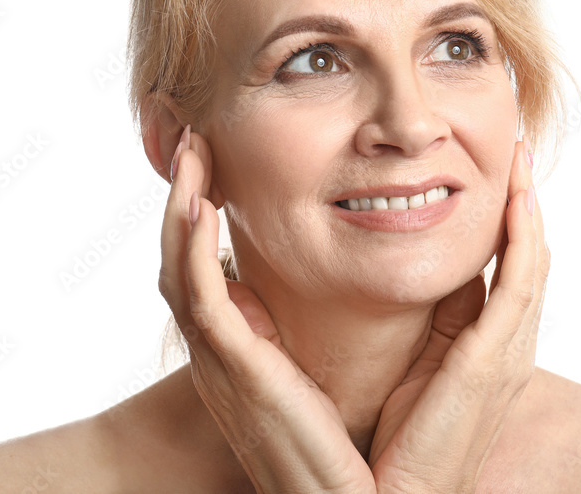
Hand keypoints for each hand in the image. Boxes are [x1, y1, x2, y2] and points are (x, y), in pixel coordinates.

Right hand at [159, 125, 374, 493]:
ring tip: (191, 153)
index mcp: (249, 343)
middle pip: (186, 256)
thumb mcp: (355, 359)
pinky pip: (201, 300)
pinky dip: (190, 252)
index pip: (213, 266)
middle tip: (193, 140)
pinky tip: (198, 206)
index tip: (222, 161)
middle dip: (186, 194)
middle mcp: (225, 346)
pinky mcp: (236, 370)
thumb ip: (364, 307)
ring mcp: (224, 358)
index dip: (208, 213)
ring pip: (181, 268)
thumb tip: (399, 253)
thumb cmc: (360, 440)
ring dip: (180, 205)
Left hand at [368, 138, 548, 493]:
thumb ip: (410, 323)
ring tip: (518, 159)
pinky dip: (524, 239)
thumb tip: (392, 272)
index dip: (504, 219)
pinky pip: (518, 286)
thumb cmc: (389, 442)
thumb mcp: (403, 366)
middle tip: (515, 148)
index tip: (494, 170)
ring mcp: (505, 353)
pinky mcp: (493, 362)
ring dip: (527, 208)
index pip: (503, 268)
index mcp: (483, 347)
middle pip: (526, 258)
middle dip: (524, 202)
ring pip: (530, 264)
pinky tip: (519, 199)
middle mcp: (505, 346)